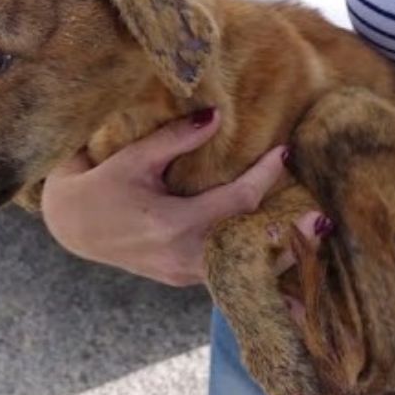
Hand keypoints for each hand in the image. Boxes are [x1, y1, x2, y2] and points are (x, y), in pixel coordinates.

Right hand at [40, 109, 322, 286]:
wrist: (71, 226)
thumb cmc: (100, 186)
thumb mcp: (133, 159)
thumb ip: (175, 138)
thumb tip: (216, 115)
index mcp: (171, 224)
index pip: (234, 203)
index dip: (263, 178)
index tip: (283, 154)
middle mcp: (181, 256)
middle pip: (248, 247)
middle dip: (288, 234)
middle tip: (323, 220)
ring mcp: (181, 273)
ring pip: (241, 268)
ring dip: (276, 256)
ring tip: (310, 243)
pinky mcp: (181, 278)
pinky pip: (227, 275)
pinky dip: (254, 267)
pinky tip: (282, 264)